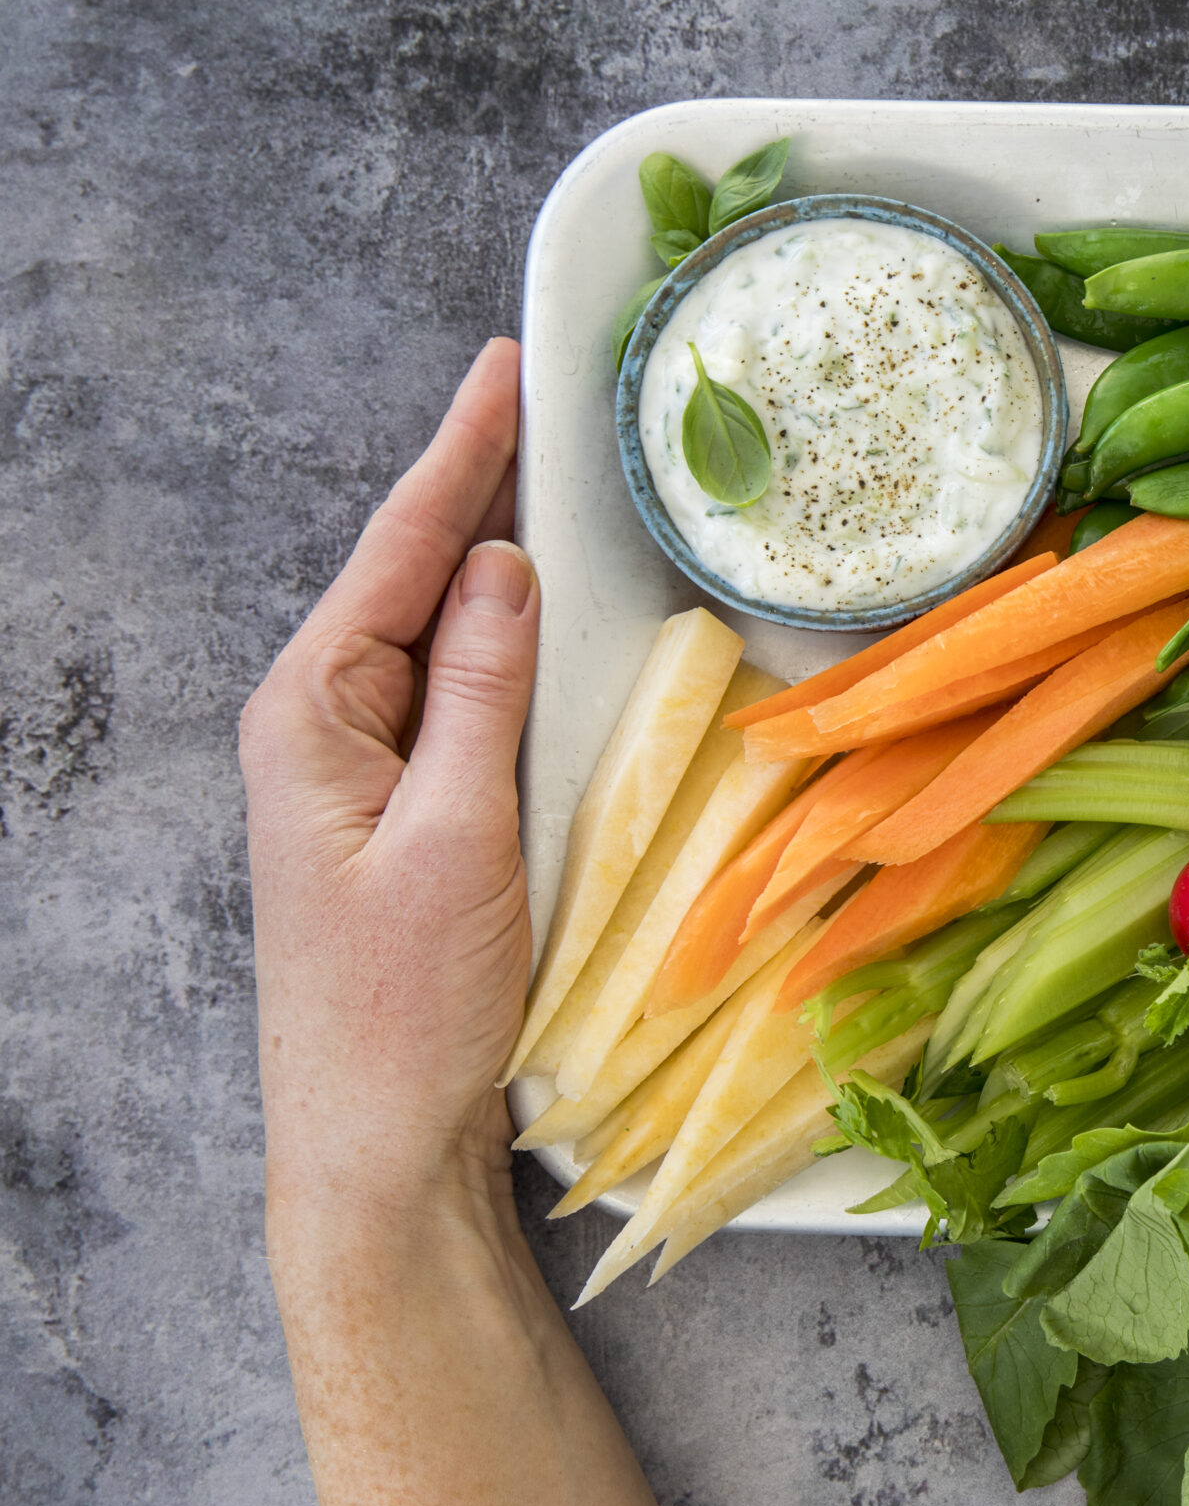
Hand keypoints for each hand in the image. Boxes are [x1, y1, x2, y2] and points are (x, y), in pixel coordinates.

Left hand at [243, 339, 674, 1505]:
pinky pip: (462, 696)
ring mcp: (363, 769)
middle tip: (550, 400)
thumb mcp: (456, 840)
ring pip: (443, 634)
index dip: (459, 454)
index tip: (504, 366)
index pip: (401, 553)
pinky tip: (550, 616)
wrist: (378, 1139)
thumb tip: (503, 567)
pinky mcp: (407, 809)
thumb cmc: (406, 1008)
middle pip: (415, 576)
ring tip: (558, 480)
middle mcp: (326, 725)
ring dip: (499, 563)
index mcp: (313, 715)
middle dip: (479, 486)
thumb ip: (479, 696)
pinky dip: (511, 646)